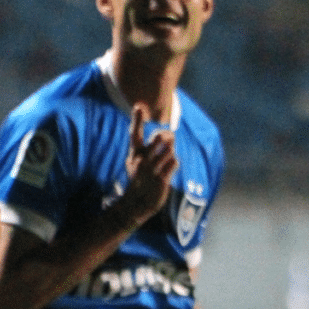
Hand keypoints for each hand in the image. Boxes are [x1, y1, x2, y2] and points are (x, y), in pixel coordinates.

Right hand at [119, 103, 177, 227]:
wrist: (137, 203)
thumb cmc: (140, 179)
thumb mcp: (138, 162)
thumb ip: (150, 148)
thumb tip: (167, 134)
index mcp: (134, 154)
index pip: (135, 133)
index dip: (137, 119)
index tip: (138, 106)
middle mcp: (142, 159)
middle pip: (159, 138)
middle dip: (167, 136)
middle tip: (169, 137)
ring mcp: (151, 169)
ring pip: (169, 150)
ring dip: (170, 151)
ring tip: (166, 157)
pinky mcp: (161, 179)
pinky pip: (174, 162)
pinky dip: (173, 163)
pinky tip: (169, 168)